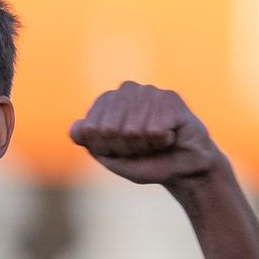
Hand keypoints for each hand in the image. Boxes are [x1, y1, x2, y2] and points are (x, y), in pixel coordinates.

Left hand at [69, 82, 226, 187]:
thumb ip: (91, 143)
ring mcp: (148, 91)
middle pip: (108, 130)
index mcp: (105, 102)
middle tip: (140, 148)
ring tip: (155, 142)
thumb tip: (76, 129)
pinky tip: (169, 136)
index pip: (89, 130)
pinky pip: (154, 130)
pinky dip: (161, 142)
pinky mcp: (170, 98)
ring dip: (145, 146)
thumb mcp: (110, 157)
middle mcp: (125, 90)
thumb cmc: (144, 161)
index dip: (105, 149)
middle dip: (124, 148)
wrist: (183, 168)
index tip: (120, 151)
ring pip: (132, 130)